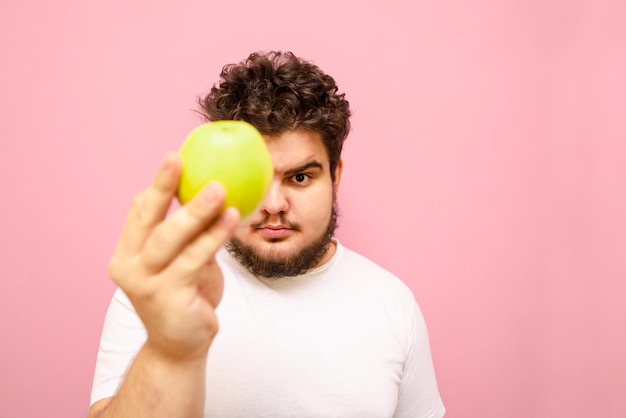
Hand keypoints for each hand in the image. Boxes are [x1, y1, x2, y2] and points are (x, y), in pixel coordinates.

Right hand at [107, 152, 239, 361]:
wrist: (180, 346)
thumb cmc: (185, 297)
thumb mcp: (183, 261)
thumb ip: (189, 234)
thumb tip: (211, 193)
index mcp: (128, 254)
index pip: (139, 213)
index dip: (156, 185)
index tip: (175, 158)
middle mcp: (129, 266)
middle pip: (147, 219)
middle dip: (162, 186)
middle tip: (177, 158)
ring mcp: (145, 283)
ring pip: (170, 237)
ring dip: (195, 211)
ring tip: (218, 188)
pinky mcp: (167, 296)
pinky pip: (194, 259)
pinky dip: (214, 236)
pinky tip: (231, 218)